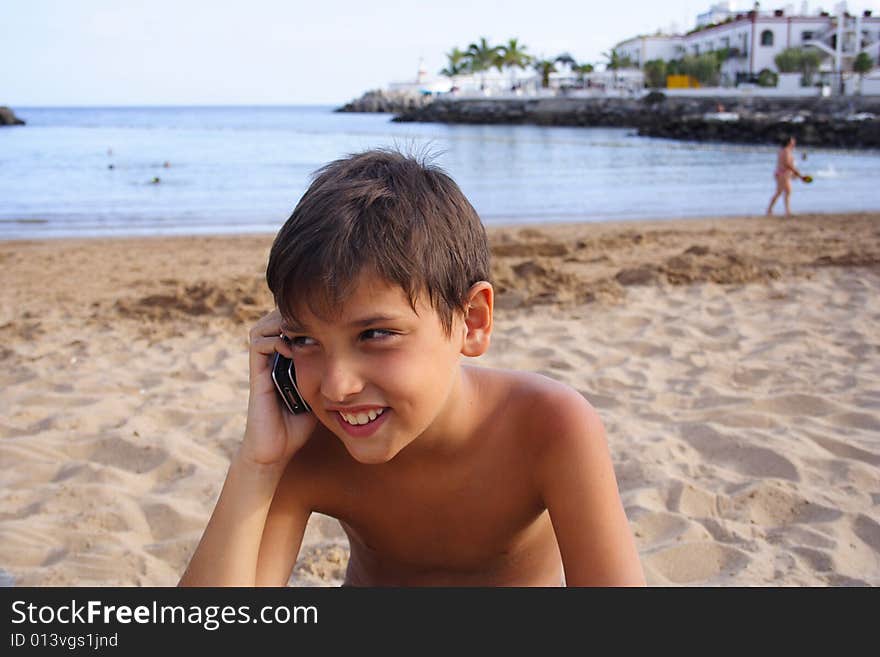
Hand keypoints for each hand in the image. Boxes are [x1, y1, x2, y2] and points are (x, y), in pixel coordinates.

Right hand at [241, 309, 316, 467]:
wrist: (276, 450)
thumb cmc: (300, 424)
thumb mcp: (321, 392)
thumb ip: (330, 373)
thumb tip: (357, 359)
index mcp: (287, 358)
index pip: (292, 323)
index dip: (307, 316)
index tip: (330, 319)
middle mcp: (273, 358)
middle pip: (277, 318)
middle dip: (295, 314)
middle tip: (317, 319)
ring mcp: (263, 365)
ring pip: (265, 326)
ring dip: (283, 323)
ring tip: (304, 332)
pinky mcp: (257, 375)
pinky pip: (259, 343)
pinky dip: (276, 340)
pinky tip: (293, 349)